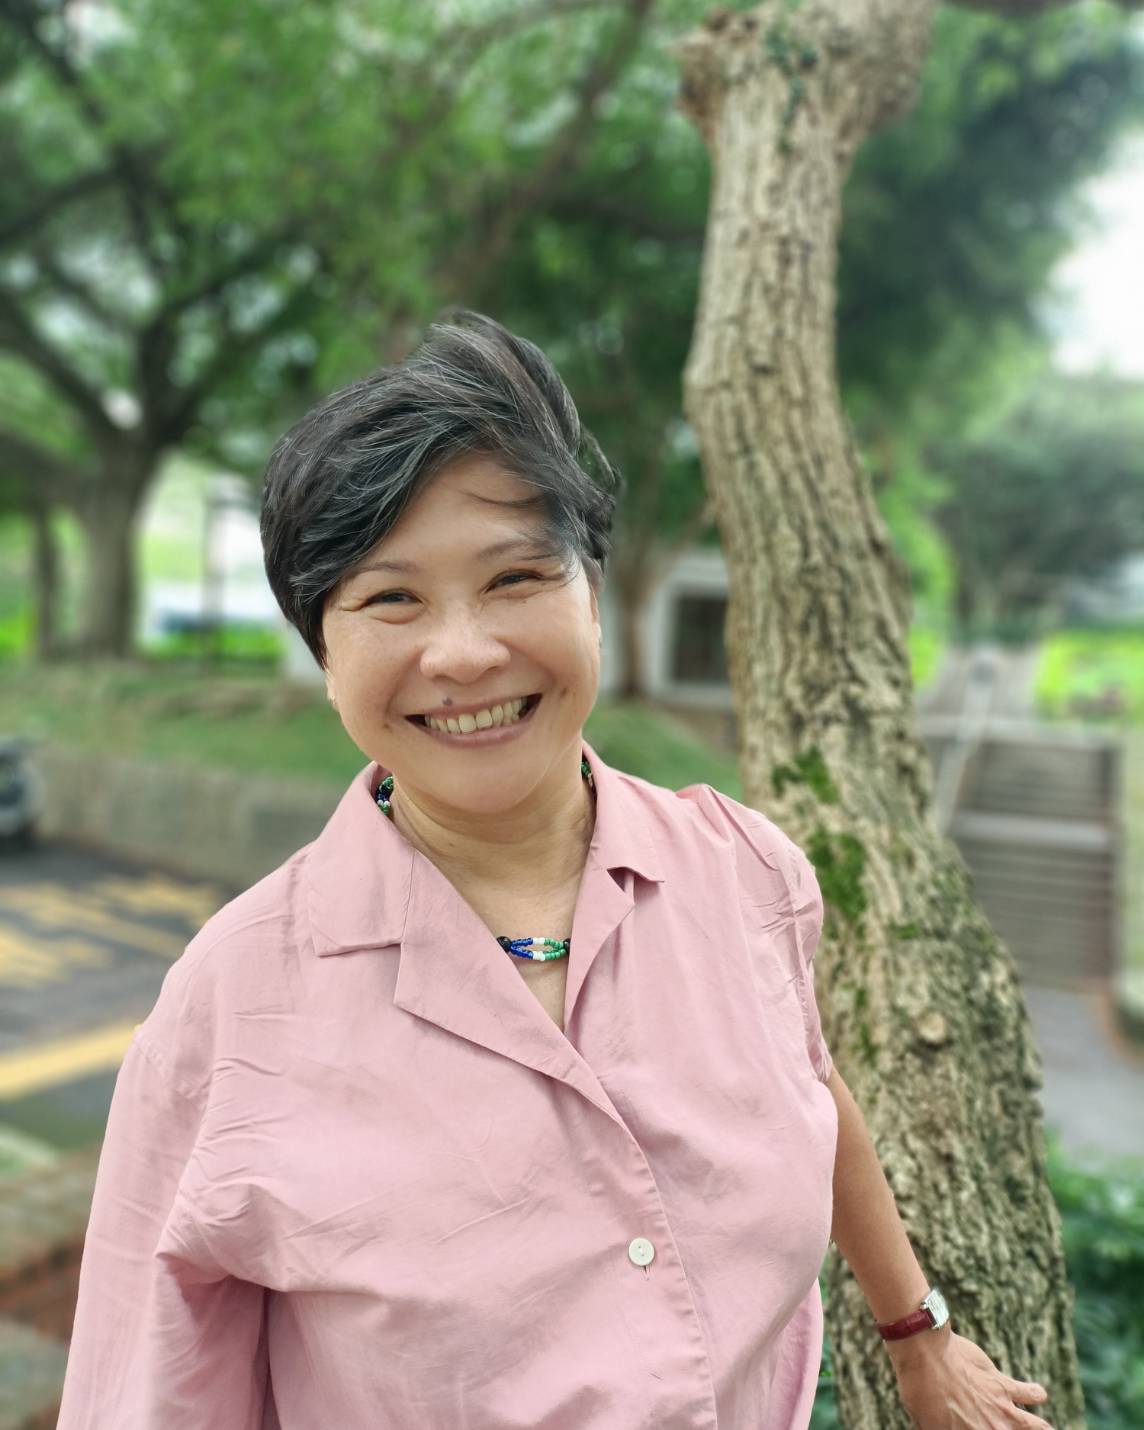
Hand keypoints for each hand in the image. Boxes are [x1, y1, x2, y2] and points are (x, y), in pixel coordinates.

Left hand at [889, 1328, 1052, 1427]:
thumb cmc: (917, 1388)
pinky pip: (1032, 1394)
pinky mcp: (1003, 1385)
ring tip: (1045, 1429)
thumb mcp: (924, 1421)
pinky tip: (1038, 1394)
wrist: (925, 1354)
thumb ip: (937, 1427)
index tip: (979, 1427)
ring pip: (1038, 1427)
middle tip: (1019, 1427)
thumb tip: (937, 1425)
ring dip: (1041, 1428)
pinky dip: (1036, 1394)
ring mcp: (1001, 1410)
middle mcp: (992, 1429)